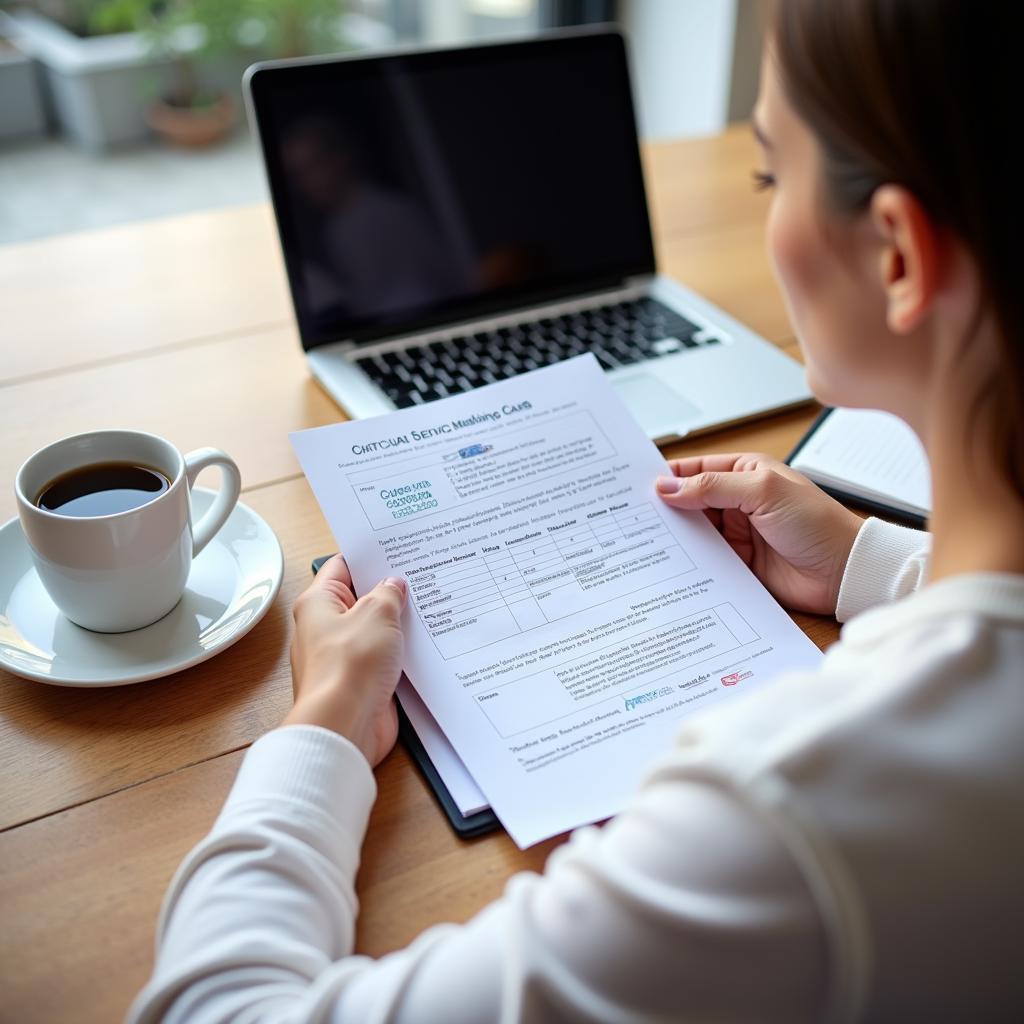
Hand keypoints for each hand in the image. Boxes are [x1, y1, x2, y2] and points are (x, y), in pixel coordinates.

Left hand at [284, 554, 406, 765]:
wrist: (343, 724)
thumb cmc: (349, 666)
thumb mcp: (377, 614)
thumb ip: (388, 594)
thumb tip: (393, 584)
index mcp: (318, 604)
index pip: (342, 566)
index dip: (368, 555)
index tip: (395, 546)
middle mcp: (325, 628)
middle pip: (360, 598)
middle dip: (389, 589)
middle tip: (420, 573)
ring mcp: (343, 656)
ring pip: (375, 630)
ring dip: (398, 623)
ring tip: (430, 604)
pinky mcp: (360, 681)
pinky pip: (383, 657)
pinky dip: (401, 651)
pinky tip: (426, 642)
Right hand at [656, 452, 862, 614]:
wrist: (845, 572)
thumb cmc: (817, 523)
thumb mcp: (763, 492)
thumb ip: (713, 488)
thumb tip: (669, 486)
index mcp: (744, 474)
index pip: (695, 470)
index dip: (667, 476)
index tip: (636, 485)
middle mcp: (738, 503)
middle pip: (689, 503)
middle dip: (664, 509)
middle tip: (632, 516)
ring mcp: (737, 534)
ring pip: (694, 533)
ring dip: (674, 537)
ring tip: (642, 541)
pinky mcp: (738, 564)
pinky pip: (705, 561)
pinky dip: (688, 562)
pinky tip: (668, 564)